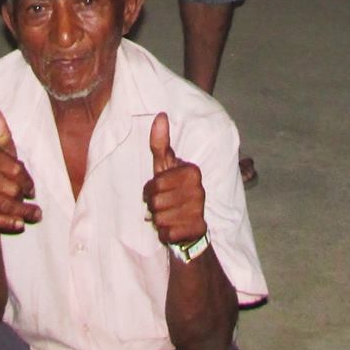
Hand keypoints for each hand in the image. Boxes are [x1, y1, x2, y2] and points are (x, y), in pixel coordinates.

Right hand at [0, 108, 40, 232]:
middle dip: (24, 196)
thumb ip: (2, 135)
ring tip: (36, 215)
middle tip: (29, 200)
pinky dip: (8, 222)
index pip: (16, 168)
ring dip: (25, 212)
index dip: (27, 180)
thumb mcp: (4, 155)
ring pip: (6, 203)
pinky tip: (19, 225)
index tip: (32, 190)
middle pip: (13, 187)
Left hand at [142, 112, 207, 248]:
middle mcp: (199, 189)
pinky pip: (166, 233)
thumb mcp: (165, 168)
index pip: (155, 184)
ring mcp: (199, 210)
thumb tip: (160, 115)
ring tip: (170, 216)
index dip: (150, 190)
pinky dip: (165, 234)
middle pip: (156, 202)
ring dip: (159, 220)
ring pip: (160, 218)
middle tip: (164, 205)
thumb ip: (160, 144)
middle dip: (154, 206)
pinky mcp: (197, 229)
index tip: (159, 190)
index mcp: (192, 172)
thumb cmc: (174, 192)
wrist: (191, 226)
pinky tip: (174, 228)